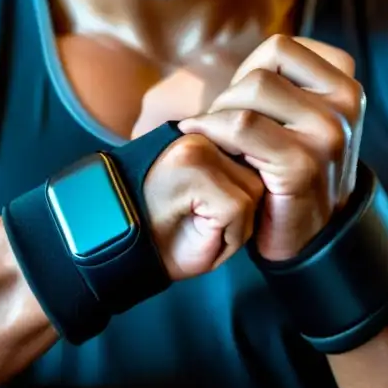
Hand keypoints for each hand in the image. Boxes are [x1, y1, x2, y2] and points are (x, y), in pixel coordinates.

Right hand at [143, 134, 264, 280]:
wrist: (121, 252)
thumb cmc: (169, 234)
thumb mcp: (207, 200)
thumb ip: (233, 177)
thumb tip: (267, 172)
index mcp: (200, 136)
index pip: (253, 160)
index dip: (239, 197)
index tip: (207, 213)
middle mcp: (197, 135)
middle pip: (257, 174)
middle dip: (241, 209)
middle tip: (203, 222)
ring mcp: (195, 151)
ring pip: (252, 190)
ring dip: (236, 224)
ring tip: (201, 227)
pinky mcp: (195, 174)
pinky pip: (239, 209)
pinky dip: (228, 234)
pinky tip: (201, 235)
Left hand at [178, 35, 365, 261]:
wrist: (305, 236)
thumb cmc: (287, 170)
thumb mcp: (296, 116)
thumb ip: (279, 80)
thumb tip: (226, 49)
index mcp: (344, 83)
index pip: (280, 47)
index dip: (248, 72)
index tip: (242, 106)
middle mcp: (345, 103)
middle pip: (262, 71)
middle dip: (228, 98)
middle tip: (218, 129)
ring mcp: (329, 134)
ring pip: (250, 92)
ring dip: (218, 116)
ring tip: (213, 138)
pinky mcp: (303, 164)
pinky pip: (241, 126)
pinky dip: (212, 131)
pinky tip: (206, 145)